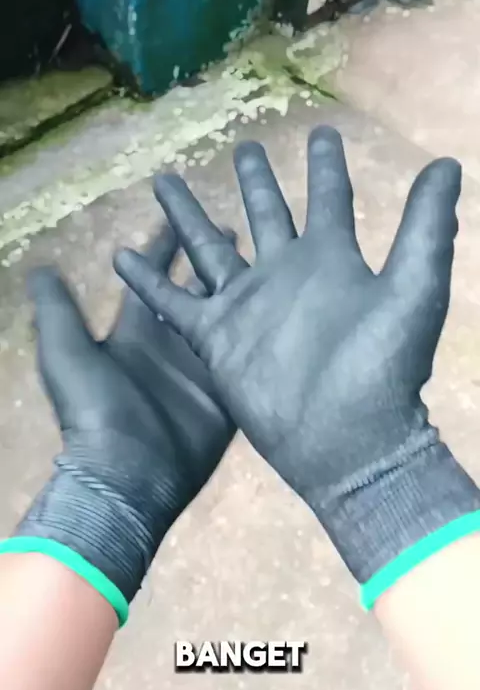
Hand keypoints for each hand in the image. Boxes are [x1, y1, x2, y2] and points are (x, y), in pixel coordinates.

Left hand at [12, 227, 233, 622]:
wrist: (129, 474)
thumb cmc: (96, 411)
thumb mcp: (66, 354)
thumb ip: (58, 311)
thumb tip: (40, 268)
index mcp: (136, 330)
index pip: (153, 277)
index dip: (161, 246)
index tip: (177, 214)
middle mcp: (171, 344)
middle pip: (194, 291)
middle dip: (210, 260)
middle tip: (234, 227)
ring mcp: (201, 368)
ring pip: (226, 319)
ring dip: (243, 291)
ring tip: (268, 262)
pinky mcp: (226, 393)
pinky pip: (245, 359)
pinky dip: (261, 338)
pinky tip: (286, 312)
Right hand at [114, 126, 479, 600]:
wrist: (345, 439)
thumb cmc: (381, 366)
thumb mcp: (412, 288)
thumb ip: (425, 228)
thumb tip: (446, 165)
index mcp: (331, 260)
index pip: (329, 199)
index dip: (326, 167)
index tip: (321, 132)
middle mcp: (286, 275)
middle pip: (265, 215)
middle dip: (255, 182)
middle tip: (243, 147)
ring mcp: (247, 306)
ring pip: (210, 249)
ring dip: (189, 217)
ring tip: (165, 182)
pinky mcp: (216, 338)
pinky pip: (174, 304)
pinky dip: (149, 282)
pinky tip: (122, 257)